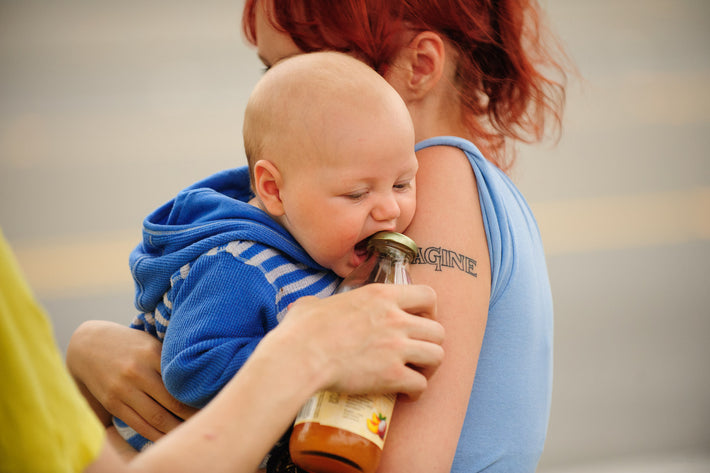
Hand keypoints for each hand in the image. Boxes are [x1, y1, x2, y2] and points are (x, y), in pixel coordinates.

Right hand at [66, 320, 197, 440]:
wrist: (87, 345)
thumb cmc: (129, 344)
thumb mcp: (150, 342)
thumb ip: (169, 359)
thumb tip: (201, 375)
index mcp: (152, 354)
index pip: (182, 381)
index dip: (199, 397)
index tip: (215, 403)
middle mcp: (138, 373)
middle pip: (173, 404)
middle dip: (193, 417)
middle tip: (210, 423)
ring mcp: (123, 390)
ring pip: (156, 419)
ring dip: (177, 430)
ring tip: (193, 434)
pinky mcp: (113, 404)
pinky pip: (139, 425)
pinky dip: (156, 435)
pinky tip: (170, 438)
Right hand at [272, 283, 444, 399]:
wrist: (300, 357)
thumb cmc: (302, 330)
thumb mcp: (315, 303)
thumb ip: (325, 303)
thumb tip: (311, 308)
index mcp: (381, 296)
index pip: (428, 295)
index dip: (430, 310)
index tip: (420, 320)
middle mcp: (395, 319)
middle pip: (438, 330)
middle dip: (431, 343)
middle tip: (418, 352)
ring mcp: (397, 348)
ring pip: (438, 356)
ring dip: (429, 367)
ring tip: (416, 373)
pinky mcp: (392, 376)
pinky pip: (421, 385)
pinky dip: (416, 392)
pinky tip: (406, 394)